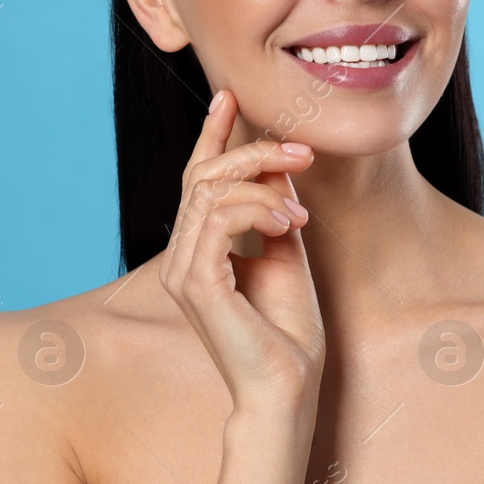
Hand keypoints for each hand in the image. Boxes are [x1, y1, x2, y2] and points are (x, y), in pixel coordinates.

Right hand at [159, 88, 324, 414]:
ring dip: (265, 189)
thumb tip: (277, 166)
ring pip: (211, 193)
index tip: (230, 96)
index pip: (198, 179)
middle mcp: (181, 257)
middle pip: (204, 176)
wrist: (286, 387)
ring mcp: (182, 270)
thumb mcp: (287, 254)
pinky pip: (218, 220)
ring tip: (302, 216)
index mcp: (199, 249)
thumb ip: (274, 211)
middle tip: (302, 152)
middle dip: (254, 151)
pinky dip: (259, 211)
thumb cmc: (288, 331)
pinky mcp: (195, 284)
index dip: (212, 135)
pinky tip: (290, 226)